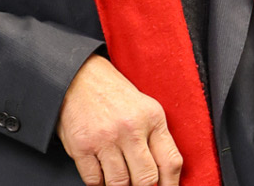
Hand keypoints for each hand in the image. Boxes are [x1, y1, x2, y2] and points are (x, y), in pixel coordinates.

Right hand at [57, 55, 182, 185]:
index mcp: (153, 119)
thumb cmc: (116, 97)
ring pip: (120, 184)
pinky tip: (103, 175)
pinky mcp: (82, 147)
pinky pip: (95, 181)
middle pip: (146, 179)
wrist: (81, 79)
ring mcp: (105, 139)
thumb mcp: (147, 110)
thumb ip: (157, 139)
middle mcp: (131, 129)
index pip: (170, 162)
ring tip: (123, 181)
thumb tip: (166, 175)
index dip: (171, 185)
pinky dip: (100, 184)